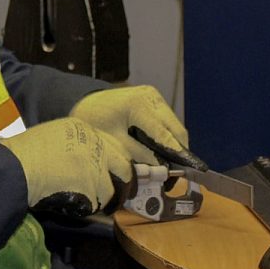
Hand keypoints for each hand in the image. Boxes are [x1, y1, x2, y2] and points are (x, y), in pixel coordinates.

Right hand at [0, 118, 132, 217]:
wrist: (14, 169)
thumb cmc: (23, 156)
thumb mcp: (53, 137)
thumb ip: (75, 145)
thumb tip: (86, 164)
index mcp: (83, 128)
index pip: (114, 145)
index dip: (116, 163)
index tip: (117, 174)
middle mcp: (95, 143)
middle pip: (123, 166)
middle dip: (123, 183)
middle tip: (118, 196)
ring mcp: (95, 164)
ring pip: (110, 190)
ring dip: (100, 200)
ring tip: (82, 202)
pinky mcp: (92, 185)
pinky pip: (96, 204)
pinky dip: (86, 209)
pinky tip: (70, 204)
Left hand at [68, 85, 189, 163]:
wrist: (86, 102)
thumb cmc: (95, 121)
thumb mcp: (114, 141)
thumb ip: (138, 154)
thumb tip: (161, 168)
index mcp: (138, 106)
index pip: (163, 135)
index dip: (175, 155)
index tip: (183, 172)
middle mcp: (151, 97)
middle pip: (175, 128)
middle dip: (178, 151)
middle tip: (178, 172)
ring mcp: (154, 95)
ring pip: (174, 124)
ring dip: (174, 143)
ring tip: (170, 163)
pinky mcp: (153, 97)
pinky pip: (167, 119)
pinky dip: (167, 134)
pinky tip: (161, 149)